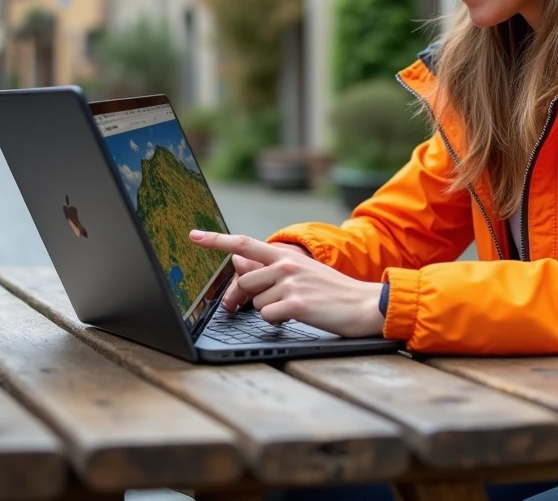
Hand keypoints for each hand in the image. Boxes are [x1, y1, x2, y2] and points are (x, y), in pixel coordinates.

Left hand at [189, 232, 384, 337]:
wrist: (363, 304)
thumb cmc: (331, 290)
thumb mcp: (302, 272)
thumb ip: (271, 268)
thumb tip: (240, 264)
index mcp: (286, 255)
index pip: (244, 244)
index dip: (216, 241)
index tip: (194, 236)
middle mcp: (286, 265)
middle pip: (244, 282)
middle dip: (240, 298)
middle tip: (240, 308)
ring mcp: (291, 283)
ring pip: (256, 302)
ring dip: (268, 309)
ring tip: (292, 307)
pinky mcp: (297, 304)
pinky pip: (268, 316)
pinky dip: (278, 320)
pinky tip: (296, 315)